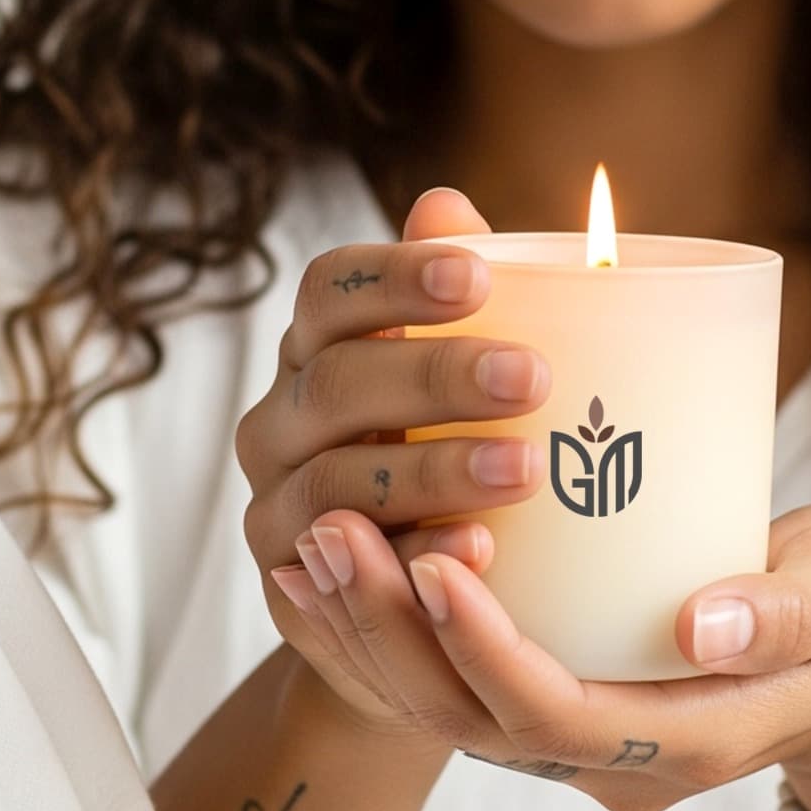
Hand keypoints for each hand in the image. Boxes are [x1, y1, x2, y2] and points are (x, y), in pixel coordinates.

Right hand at [234, 187, 551, 748]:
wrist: (399, 608)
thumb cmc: (443, 465)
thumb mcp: (459, 386)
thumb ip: (456, 305)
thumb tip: (445, 202)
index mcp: (319, 353)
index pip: (330, 291)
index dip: (394, 278)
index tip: (477, 276)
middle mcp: (280, 422)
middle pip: (337, 382)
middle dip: (436, 374)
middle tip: (532, 376)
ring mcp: (277, 508)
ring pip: (337, 481)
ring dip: (433, 470)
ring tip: (525, 467)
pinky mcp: (293, 591)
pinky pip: (347, 572)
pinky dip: (416, 555)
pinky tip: (482, 547)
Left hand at [271, 495, 810, 810]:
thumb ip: (787, 612)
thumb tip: (700, 622)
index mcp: (689, 743)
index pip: (562, 720)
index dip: (488, 653)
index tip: (436, 559)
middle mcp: (614, 759)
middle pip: (474, 723)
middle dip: (393, 636)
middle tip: (333, 530)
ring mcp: (575, 737)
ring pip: (444, 711)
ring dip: (368, 634)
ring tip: (310, 541)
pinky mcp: (552, 699)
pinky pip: (447, 685)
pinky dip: (382, 633)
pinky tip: (331, 565)